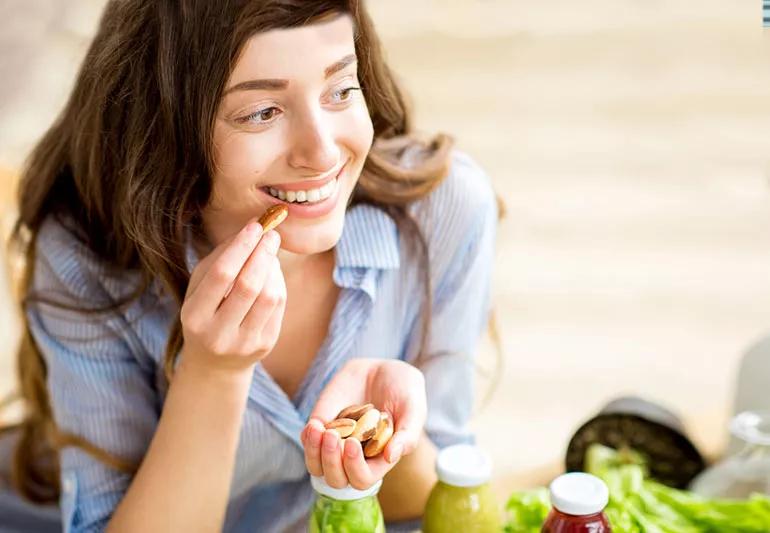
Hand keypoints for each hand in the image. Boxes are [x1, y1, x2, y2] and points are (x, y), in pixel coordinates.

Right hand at [178, 219, 286, 375]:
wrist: (214, 364)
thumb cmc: (205, 313)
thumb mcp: (199, 288)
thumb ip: (219, 258)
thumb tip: (251, 229)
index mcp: (194, 316)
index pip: (221, 275)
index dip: (241, 247)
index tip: (255, 226)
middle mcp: (218, 334)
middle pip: (248, 286)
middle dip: (263, 254)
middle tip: (272, 234)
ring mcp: (244, 343)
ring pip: (269, 296)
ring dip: (273, 268)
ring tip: (269, 254)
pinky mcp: (265, 345)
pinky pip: (278, 306)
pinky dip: (278, 282)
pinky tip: (272, 273)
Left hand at [301, 359, 426, 489]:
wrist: (383, 368)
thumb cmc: (404, 391)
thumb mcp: (414, 408)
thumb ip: (408, 434)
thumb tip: (391, 456)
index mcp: (378, 459)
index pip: (362, 480)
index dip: (355, 468)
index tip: (353, 443)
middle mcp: (356, 457)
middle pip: (336, 479)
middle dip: (331, 462)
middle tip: (332, 437)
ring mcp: (337, 443)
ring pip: (317, 466)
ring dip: (314, 453)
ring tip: (319, 429)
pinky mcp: (323, 426)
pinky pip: (308, 442)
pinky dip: (307, 438)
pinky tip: (314, 424)